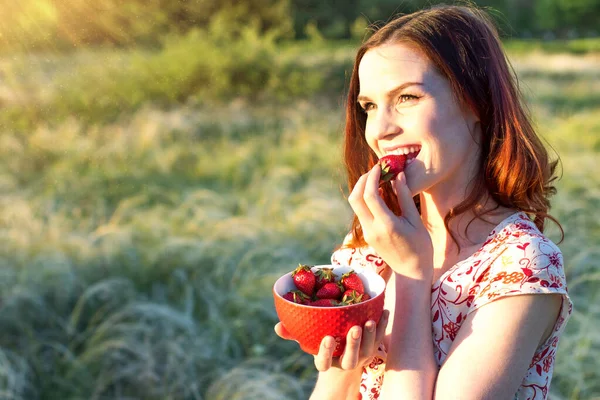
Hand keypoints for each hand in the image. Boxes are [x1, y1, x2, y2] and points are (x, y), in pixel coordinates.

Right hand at [274, 310, 388, 371]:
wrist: (344, 351)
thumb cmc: (321, 340)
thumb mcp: (306, 339)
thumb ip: (292, 333)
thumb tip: (278, 326)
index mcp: (328, 361)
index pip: (324, 362)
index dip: (326, 352)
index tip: (328, 338)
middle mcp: (346, 361)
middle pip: (351, 358)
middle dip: (354, 344)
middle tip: (354, 328)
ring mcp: (361, 356)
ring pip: (368, 349)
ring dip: (370, 335)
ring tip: (370, 320)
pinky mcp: (373, 348)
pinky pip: (380, 338)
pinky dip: (382, 325)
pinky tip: (383, 311)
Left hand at [348, 166, 432, 278]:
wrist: (411, 273)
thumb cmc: (420, 247)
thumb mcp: (416, 221)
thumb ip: (404, 197)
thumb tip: (398, 175)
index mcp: (386, 225)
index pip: (370, 195)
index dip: (372, 177)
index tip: (380, 166)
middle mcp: (372, 229)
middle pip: (355, 198)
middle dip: (362, 180)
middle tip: (375, 170)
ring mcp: (367, 233)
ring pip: (355, 205)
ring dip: (362, 189)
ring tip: (378, 179)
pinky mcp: (366, 235)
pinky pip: (361, 212)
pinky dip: (366, 199)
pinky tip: (379, 194)